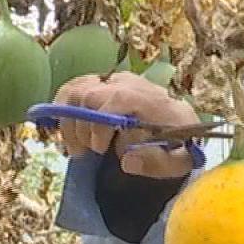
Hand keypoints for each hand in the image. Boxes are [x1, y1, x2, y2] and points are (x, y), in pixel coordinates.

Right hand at [53, 73, 198, 179]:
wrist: (180, 124)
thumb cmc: (179, 144)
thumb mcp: (178, 162)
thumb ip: (156, 163)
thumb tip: (127, 161)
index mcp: (149, 98)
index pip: (116, 100)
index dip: (101, 126)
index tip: (101, 150)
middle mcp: (129, 83)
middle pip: (89, 94)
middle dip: (82, 127)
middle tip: (86, 153)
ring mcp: (112, 80)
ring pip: (75, 89)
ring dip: (68, 120)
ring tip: (76, 147)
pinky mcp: (101, 83)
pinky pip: (72, 88)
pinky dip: (62, 109)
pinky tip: (67, 131)